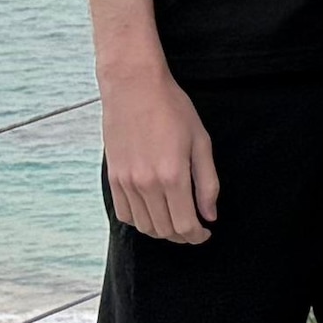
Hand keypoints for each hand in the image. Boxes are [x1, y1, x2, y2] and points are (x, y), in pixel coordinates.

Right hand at [101, 71, 220, 243]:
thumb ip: (207, 183)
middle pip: (165, 230)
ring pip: (144, 226)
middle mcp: (146, 184)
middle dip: (182, 236)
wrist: (134, 87)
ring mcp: (126, 182)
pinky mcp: (113, 177)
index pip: (185, 225)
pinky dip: (140, 220)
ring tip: (175, 221)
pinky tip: (152, 211)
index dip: (197, 236)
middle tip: (194, 228)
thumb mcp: (201, 142)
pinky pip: (124, 214)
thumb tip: (209, 215)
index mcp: (173, 176)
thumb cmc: (172, 109)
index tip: (205, 233)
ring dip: (162, 230)